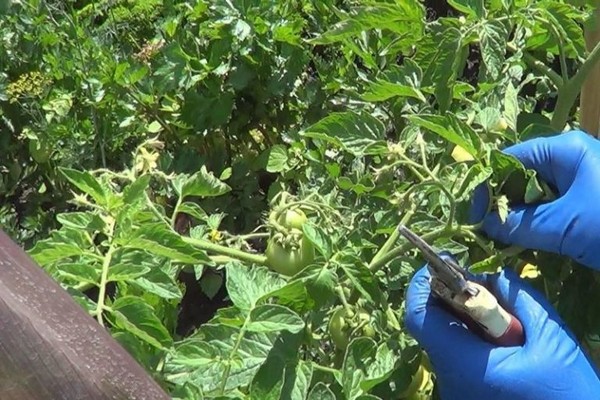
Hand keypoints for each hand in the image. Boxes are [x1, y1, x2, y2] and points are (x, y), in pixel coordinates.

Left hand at [404, 264, 599, 399]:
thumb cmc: (567, 393)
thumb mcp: (550, 340)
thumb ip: (520, 299)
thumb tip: (494, 274)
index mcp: (463, 363)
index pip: (418, 316)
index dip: (422, 283)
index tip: (442, 261)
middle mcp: (449, 377)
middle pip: (432, 325)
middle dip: (449, 296)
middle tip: (478, 282)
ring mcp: (456, 389)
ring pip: (446, 340)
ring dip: (464, 316)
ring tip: (499, 309)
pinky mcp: (467, 394)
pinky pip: (460, 356)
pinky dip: (473, 337)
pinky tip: (502, 335)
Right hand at [470, 130, 599, 269]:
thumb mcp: (566, 224)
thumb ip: (520, 224)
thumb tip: (483, 226)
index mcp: (565, 150)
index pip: (509, 160)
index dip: (487, 187)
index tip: (473, 216)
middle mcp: (571, 161)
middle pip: (520, 178)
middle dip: (502, 205)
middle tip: (485, 233)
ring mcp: (581, 184)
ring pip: (535, 198)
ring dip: (518, 220)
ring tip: (502, 242)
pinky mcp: (588, 206)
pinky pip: (552, 213)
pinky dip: (537, 229)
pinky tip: (526, 245)